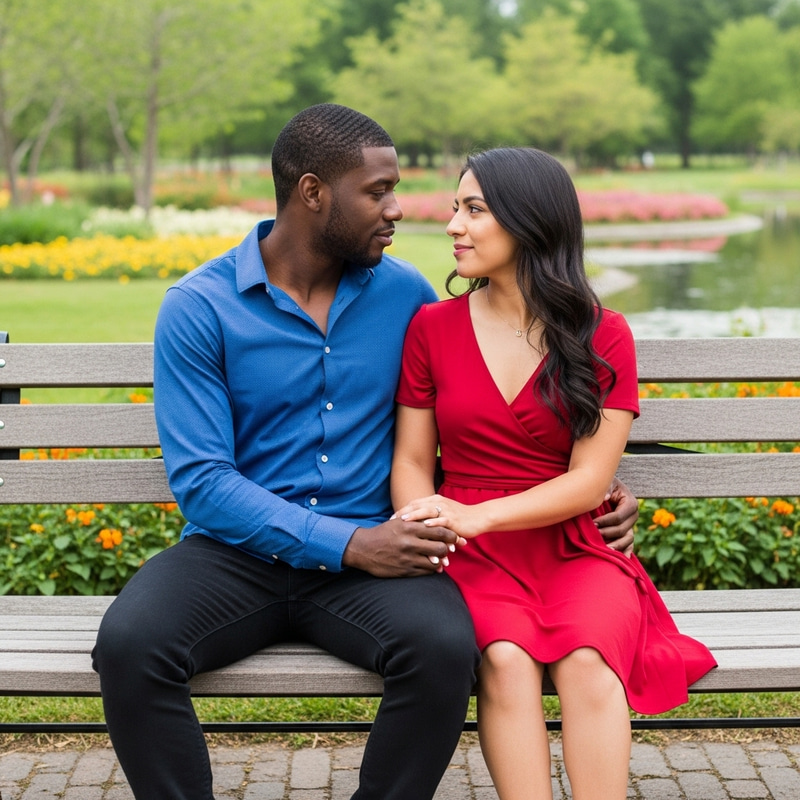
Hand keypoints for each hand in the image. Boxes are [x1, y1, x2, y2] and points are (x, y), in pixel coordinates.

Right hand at [342, 517, 461, 577]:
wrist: (364, 549)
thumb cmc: (384, 532)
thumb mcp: (400, 521)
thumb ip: (419, 521)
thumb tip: (439, 521)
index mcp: (410, 528)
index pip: (439, 531)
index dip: (451, 534)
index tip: (455, 536)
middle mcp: (410, 543)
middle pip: (441, 547)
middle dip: (449, 548)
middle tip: (452, 548)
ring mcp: (408, 558)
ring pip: (435, 562)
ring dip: (442, 560)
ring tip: (443, 558)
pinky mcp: (405, 571)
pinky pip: (426, 571)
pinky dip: (432, 569)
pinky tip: (433, 566)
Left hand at [393, 495, 483, 540]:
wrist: (479, 517)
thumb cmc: (459, 518)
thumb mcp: (442, 514)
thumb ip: (430, 517)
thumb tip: (414, 525)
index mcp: (435, 500)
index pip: (414, 503)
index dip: (402, 510)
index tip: (390, 518)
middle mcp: (439, 503)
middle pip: (417, 505)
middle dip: (403, 512)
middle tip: (391, 520)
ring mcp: (446, 510)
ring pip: (427, 511)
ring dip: (415, 515)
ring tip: (404, 520)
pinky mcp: (454, 518)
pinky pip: (442, 519)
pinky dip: (433, 522)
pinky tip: (425, 525)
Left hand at [594, 477, 637, 555]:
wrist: (604, 487)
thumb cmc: (604, 485)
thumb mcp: (606, 483)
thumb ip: (606, 489)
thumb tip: (604, 498)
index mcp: (631, 503)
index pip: (618, 517)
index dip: (605, 521)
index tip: (593, 523)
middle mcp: (633, 516)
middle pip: (623, 530)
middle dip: (607, 533)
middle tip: (594, 534)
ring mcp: (631, 526)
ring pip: (627, 540)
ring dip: (616, 545)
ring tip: (605, 550)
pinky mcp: (627, 533)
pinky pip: (629, 546)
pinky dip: (625, 553)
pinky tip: (620, 561)